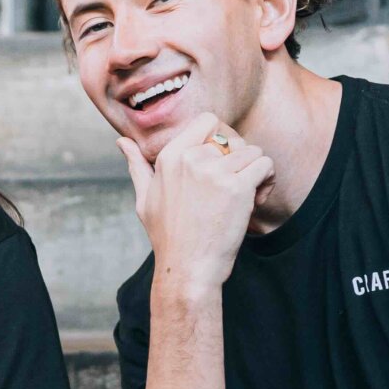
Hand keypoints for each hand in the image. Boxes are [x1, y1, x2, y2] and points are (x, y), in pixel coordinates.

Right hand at [117, 111, 275, 294]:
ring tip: (245, 197)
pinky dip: (267, 181)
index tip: (220, 163)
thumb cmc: (167, 237)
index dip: (221, 138)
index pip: (207, 120)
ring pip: (253, 151)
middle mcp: (191, 159)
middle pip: (233, 138)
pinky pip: (265, 165)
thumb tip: (121, 141)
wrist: (187, 268)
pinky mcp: (237, 187)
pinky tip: (255, 201)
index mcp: (170, 157)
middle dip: (239, 160)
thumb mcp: (145, 198)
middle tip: (233, 188)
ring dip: (255, 172)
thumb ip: (137, 166)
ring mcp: (214, 172)